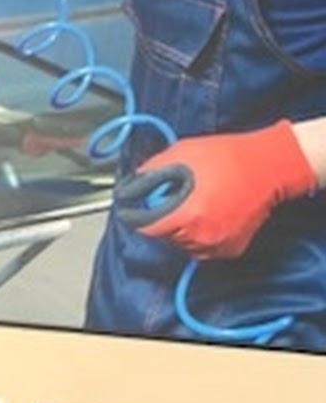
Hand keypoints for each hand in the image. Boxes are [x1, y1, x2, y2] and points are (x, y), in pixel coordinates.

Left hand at [132, 122, 319, 258]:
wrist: (270, 165)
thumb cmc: (230, 156)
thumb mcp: (183, 153)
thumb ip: (152, 171)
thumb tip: (132, 184)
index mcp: (188, 215)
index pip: (146, 228)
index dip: (140, 216)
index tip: (138, 210)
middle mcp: (201, 236)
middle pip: (164, 237)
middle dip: (166, 219)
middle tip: (179, 198)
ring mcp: (217, 245)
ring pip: (182, 244)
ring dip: (183, 228)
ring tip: (199, 203)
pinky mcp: (229, 249)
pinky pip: (203, 247)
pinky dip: (201, 234)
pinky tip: (211, 214)